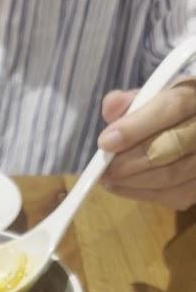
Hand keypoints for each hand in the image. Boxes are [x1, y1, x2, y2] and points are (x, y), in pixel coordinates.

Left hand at [98, 79, 195, 209]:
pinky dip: (145, 193)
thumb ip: (134, 100)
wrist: (192, 136)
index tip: (105, 142)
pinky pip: (176, 195)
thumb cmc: (172, 113)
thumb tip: (110, 108)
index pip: (173, 107)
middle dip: (132, 160)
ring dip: (134, 181)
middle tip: (105, 170)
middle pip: (173, 146)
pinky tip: (124, 187)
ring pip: (174, 175)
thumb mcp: (156, 96)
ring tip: (108, 180)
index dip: (137, 126)